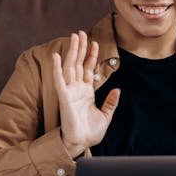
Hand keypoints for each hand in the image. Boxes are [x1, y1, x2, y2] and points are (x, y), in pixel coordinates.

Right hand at [52, 31, 119, 156]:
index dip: (91, 55)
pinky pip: (59, 80)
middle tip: (81, 32)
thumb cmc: (91, 132)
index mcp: (86, 92)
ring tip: (74, 36)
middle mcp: (76, 89)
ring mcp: (69, 91)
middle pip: (78, 63)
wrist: (81, 143)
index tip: (94, 42)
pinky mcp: (64, 97)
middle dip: (80, 48)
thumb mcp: (106, 115)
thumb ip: (111, 102)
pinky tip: (57, 56)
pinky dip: (57, 68)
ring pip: (70, 66)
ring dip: (72, 51)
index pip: (88, 69)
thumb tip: (118, 90)